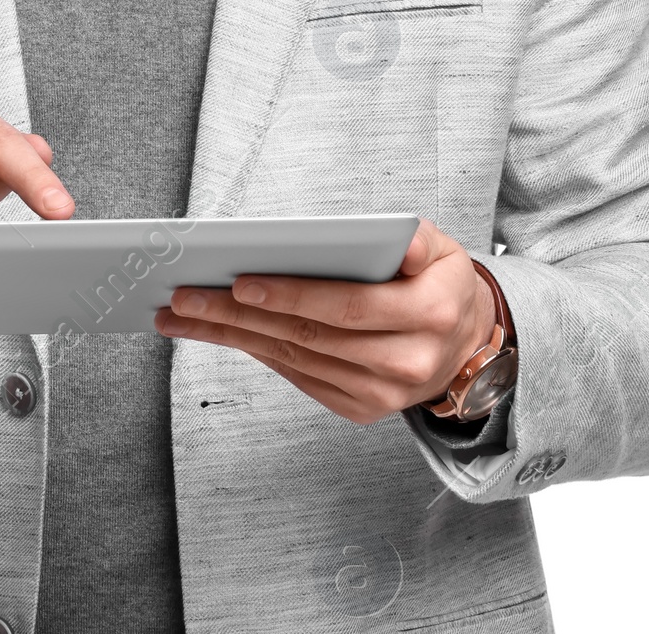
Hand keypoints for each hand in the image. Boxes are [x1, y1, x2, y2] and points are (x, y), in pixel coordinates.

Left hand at [154, 220, 499, 423]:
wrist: (465, 343)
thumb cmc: (440, 282)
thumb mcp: (442, 249)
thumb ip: (417, 241)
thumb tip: (397, 241)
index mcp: (431, 315)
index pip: (349, 306)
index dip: (292, 295)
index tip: (240, 282)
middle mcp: (407, 363)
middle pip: (309, 336)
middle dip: (239, 316)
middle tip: (185, 297)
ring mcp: (382, 394)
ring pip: (295, 359)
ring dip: (231, 336)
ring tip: (183, 314)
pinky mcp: (361, 408)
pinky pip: (299, 375)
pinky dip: (256, 350)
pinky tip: (220, 331)